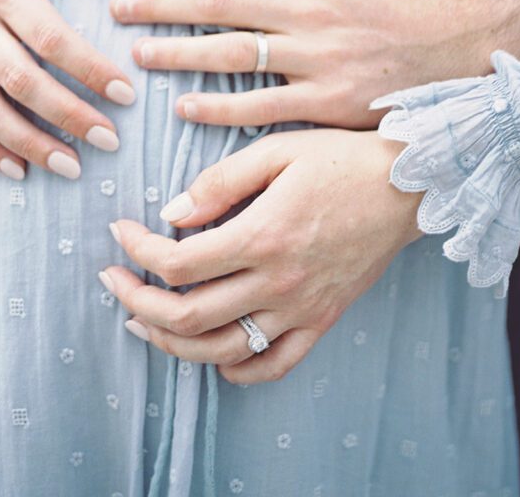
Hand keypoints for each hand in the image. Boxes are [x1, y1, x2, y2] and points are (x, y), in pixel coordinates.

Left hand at [99, 128, 421, 383]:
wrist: (406, 186)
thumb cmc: (340, 159)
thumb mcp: (277, 149)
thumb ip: (221, 180)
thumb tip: (172, 213)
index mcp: (262, 235)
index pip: (177, 262)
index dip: (137, 250)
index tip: (121, 230)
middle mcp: (278, 281)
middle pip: (187, 315)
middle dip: (135, 302)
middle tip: (113, 280)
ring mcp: (300, 308)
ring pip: (220, 348)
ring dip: (170, 341)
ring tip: (141, 320)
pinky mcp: (321, 319)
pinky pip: (272, 363)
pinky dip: (235, 369)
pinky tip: (212, 354)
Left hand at [110, 0, 519, 128]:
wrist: (446, 46)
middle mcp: (305, 9)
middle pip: (216, 3)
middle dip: (157, 4)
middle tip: (116, 8)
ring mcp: (314, 57)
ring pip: (232, 53)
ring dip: (178, 53)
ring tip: (137, 54)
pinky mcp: (324, 100)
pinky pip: (263, 105)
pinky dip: (222, 107)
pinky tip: (185, 106)